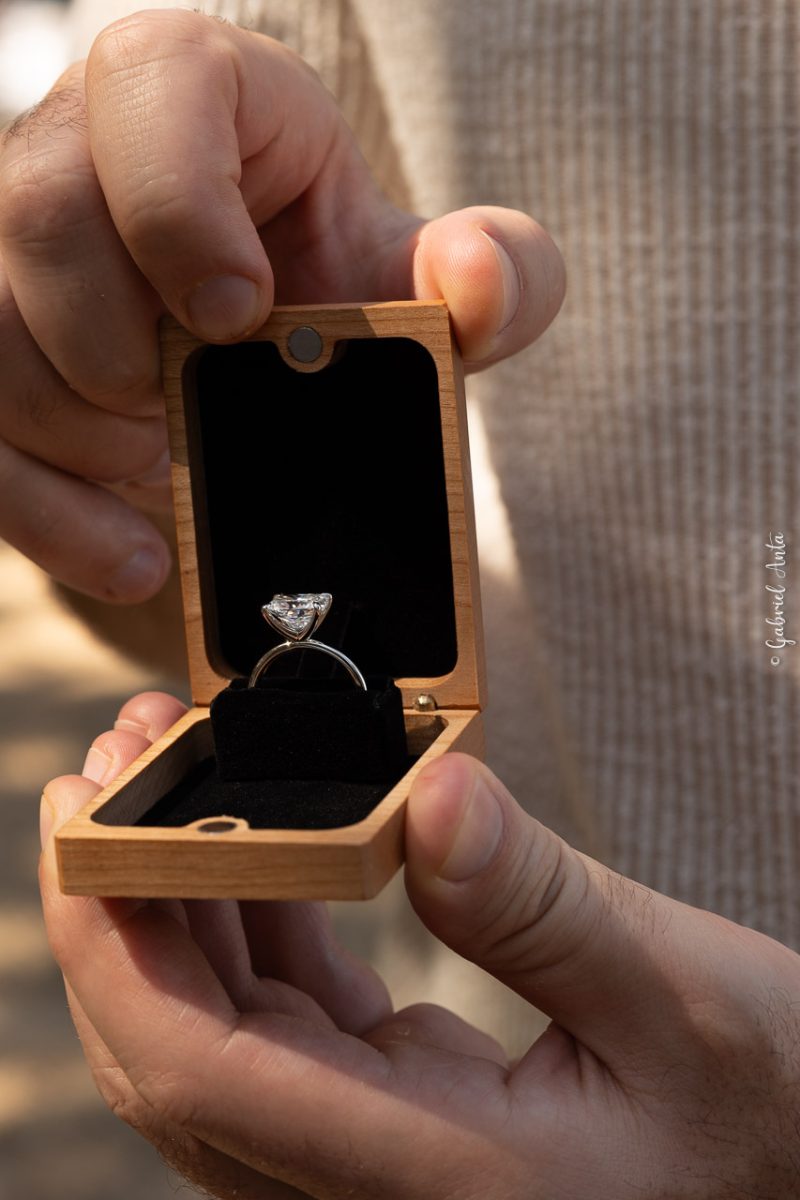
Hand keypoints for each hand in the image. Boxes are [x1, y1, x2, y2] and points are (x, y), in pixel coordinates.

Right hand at [0, 8, 563, 604]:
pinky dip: (51, 516)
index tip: (239, 316)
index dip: (180, 210)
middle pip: (41, 224)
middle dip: (126, 349)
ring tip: (169, 458)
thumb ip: (492, 271)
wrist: (263, 330)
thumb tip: (476, 277)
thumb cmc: (337, 277)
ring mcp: (8, 247)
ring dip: (88, 435)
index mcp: (189, 89)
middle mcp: (75, 148)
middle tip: (196, 400)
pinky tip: (133, 558)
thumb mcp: (426, 273)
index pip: (148, 93)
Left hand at [41, 693, 799, 1197]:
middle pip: (178, 1055)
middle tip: (113, 767)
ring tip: (176, 779)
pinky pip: (284, 1025)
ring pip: (219, 1037)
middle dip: (119, 906)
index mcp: (439, 1178)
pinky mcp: (401, 1117)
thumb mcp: (687, 997)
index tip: (82, 822)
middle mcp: (382, 1188)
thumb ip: (545, 907)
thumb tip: (429, 796)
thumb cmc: (768, 1113)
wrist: (796, 1175)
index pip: (203, 1073)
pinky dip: (255, 930)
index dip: (116, 949)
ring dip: (181, 907)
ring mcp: (382, 1158)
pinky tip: (265, 852)